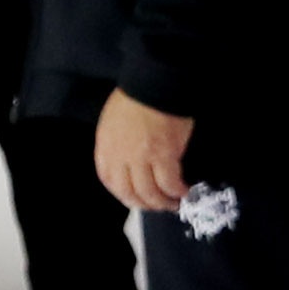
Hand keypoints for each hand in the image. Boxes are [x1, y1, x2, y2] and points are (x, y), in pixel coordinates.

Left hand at [93, 92, 194, 212]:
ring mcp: (141, 158)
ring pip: (150, 192)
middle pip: (129, 192)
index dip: (122, 193)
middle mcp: (120, 156)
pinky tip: (183, 191)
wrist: (154, 84)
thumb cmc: (136, 98)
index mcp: (105, 146)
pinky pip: (169, 183)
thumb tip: (128, 162)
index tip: (133, 197)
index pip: (108, 180)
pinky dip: (177, 191)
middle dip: (143, 203)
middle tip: (156, 205)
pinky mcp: (164, 156)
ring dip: (162, 202)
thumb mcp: (112, 121)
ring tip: (173, 203)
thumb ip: (116, 144)